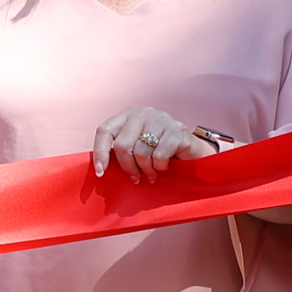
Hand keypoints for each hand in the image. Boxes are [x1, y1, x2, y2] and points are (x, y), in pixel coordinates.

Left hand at [91, 103, 222, 181]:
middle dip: (128, 167)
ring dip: (146, 170)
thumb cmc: (159, 152)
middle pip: (122, 145)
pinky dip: (160, 166)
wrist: (192, 152)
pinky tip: (165, 166)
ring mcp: (161, 119)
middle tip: (136, 178)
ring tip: (152, 173)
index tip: (101, 173)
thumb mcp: (136, 148)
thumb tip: (99, 170)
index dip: (100, 153)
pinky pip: (159, 155)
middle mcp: (143, 113)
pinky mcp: (177, 130)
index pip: (105, 130)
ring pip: (140, 152)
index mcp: (128, 115)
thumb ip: (120, 151)